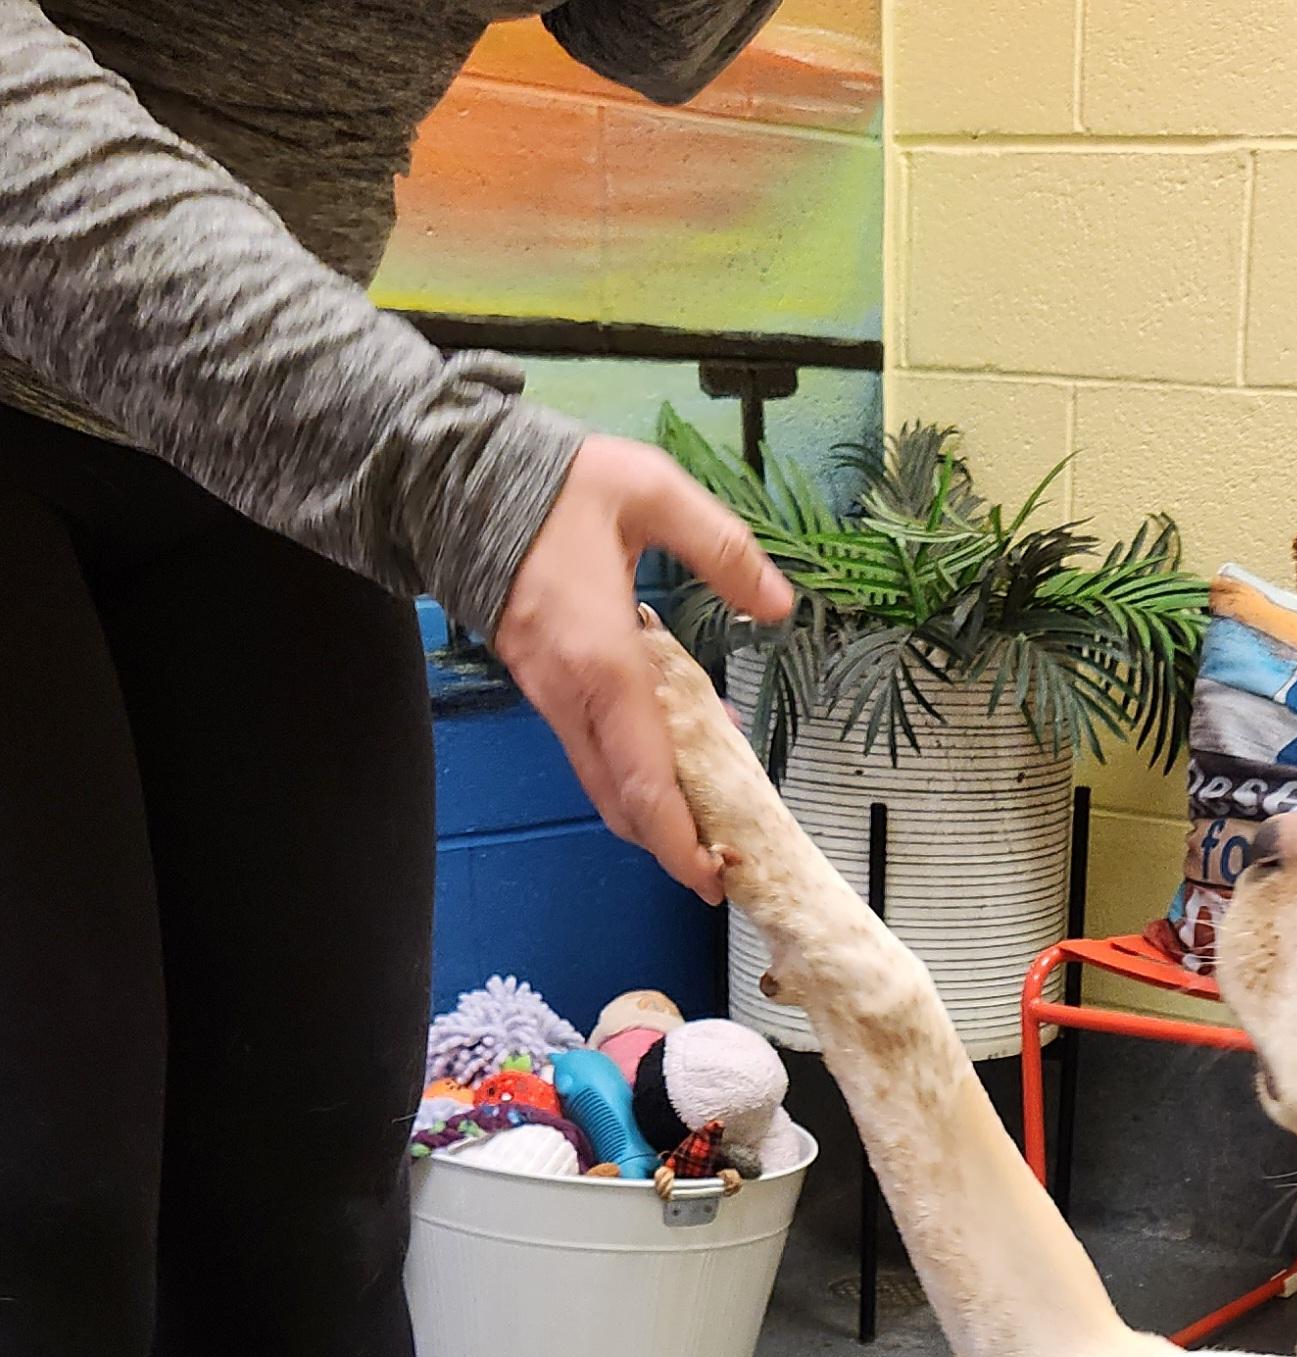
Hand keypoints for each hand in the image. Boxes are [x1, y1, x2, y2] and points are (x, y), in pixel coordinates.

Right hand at [493, 434, 791, 896]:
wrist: (456, 480)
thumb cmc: (555, 484)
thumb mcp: (651, 492)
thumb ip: (722, 549)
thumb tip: (780, 604)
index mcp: (602, 660)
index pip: (645, 777)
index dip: (679, 839)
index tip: (713, 876)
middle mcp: (570, 693)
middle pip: (621, 801)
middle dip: (671, 843)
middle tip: (724, 863)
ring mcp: (548, 695)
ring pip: (602, 782)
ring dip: (652, 811)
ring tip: (709, 818)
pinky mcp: (540, 686)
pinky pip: (589, 749)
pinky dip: (632, 771)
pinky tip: (676, 753)